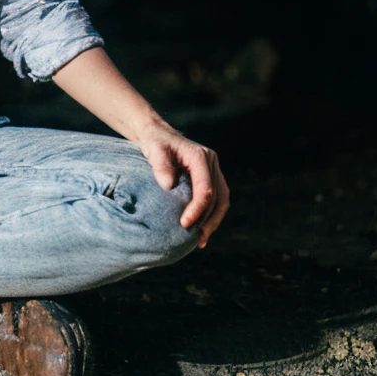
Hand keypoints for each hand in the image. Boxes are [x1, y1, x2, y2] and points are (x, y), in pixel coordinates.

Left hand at [140, 130, 229, 247]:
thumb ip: (160, 166)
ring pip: (222, 200)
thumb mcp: (154, 150)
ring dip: (214, 221)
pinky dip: (211, 215)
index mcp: (200, 156)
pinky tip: (202, 229)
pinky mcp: (209, 176)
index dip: (198, 208)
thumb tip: (169, 186)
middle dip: (209, 220)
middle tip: (196, 238)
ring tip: (201, 240)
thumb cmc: (155, 143)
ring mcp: (213, 169)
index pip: (205, 189)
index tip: (184, 223)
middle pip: (219, 197)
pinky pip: (216, 198)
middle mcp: (211, 162)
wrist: (157, 135)